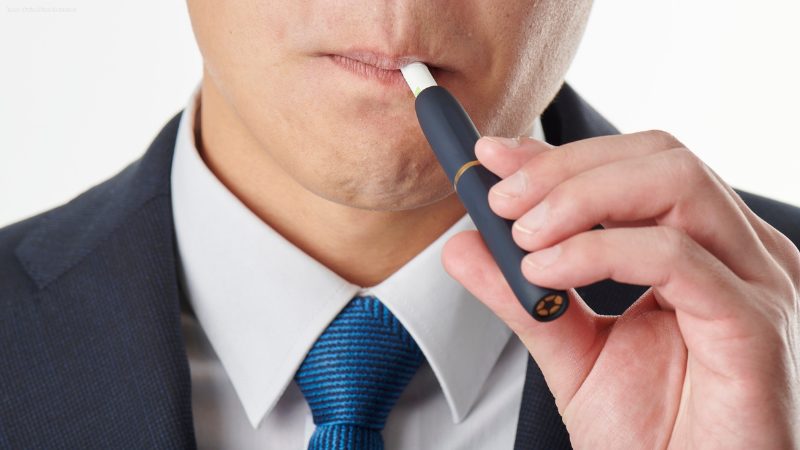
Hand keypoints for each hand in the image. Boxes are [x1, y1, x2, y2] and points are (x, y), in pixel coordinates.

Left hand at [441, 131, 799, 448]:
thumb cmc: (653, 435)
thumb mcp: (570, 350)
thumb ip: (522, 295)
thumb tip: (467, 245)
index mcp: (702, 250)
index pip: (637, 165)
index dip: (560, 155)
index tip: (494, 160)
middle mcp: (737, 254)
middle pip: (659, 157)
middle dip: (566, 169)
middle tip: (501, 199)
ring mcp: (754, 283)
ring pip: (674, 185)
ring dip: (580, 199)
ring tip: (522, 239)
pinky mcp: (753, 326)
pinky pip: (673, 256)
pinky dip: (599, 252)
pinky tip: (547, 272)